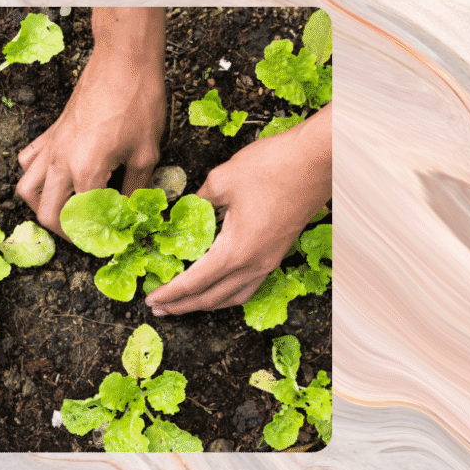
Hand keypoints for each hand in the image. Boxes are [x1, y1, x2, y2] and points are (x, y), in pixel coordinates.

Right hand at [16, 8, 165, 236]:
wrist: (124, 61)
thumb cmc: (138, 102)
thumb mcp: (147, 153)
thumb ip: (136, 190)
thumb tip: (132, 214)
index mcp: (86, 171)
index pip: (83, 220)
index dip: (98, 237)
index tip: (112, 241)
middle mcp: (61, 162)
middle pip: (47, 213)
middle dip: (66, 231)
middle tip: (88, 234)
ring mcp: (52, 146)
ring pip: (27, 189)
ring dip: (43, 207)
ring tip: (66, 211)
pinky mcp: (51, 132)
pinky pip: (29, 161)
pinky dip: (36, 176)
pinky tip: (56, 178)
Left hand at [145, 105, 331, 314]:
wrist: (317, 160)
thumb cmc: (273, 166)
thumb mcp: (222, 179)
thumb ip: (198, 201)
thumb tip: (184, 209)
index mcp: (236, 251)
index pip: (194, 282)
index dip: (170, 293)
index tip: (151, 299)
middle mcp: (254, 264)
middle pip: (212, 298)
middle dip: (182, 306)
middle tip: (159, 309)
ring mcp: (269, 261)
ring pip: (233, 297)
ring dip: (206, 304)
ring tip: (185, 305)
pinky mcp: (278, 252)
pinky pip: (249, 285)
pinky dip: (228, 294)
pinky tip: (220, 288)